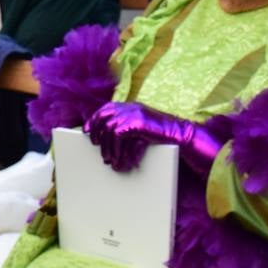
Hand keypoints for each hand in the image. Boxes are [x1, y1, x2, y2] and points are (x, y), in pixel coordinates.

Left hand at [84, 101, 221, 174]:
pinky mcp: (137, 122)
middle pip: (103, 117)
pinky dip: (115, 150)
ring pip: (108, 129)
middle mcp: (130, 107)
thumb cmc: (161, 138)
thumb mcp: (140, 131)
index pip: (105, 109)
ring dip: (107, 147)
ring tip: (109, 161)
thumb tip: (104, 141)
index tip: (86, 132)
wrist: (181, 136)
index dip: (93, 120)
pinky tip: (118, 160)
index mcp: (130, 107)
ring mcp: (134, 113)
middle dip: (96, 133)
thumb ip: (125, 130)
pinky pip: (117, 135)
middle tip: (97, 147)